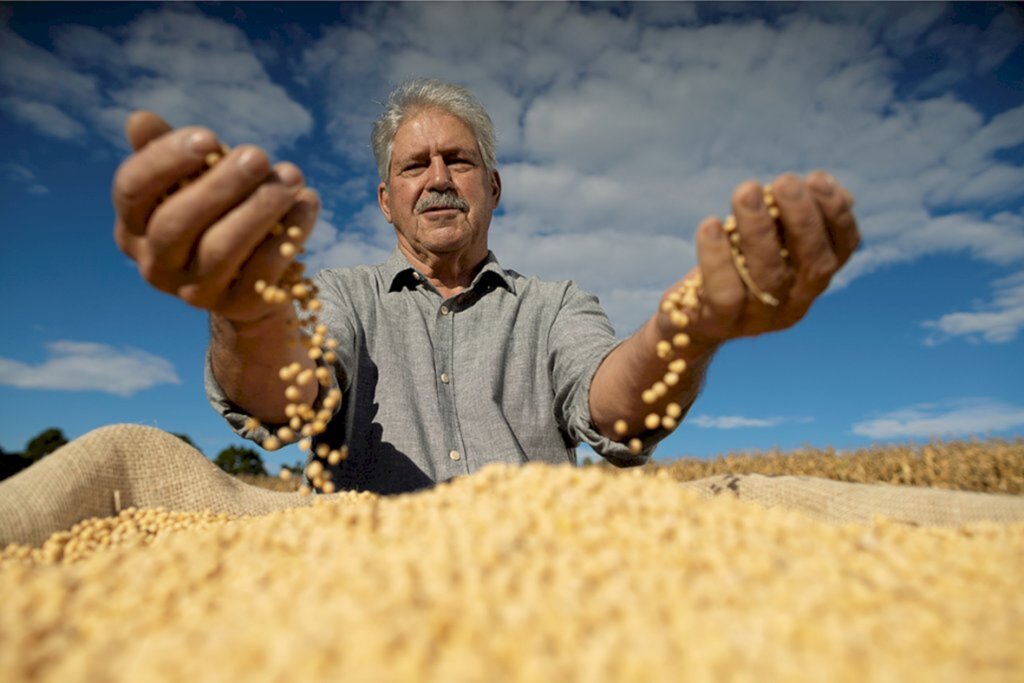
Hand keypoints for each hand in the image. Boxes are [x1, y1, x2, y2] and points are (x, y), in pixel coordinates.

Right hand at [112, 111, 319, 324]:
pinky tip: (307, 203)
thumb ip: (166, 150)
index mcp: (133, 226)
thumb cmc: (215, 212)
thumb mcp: (192, 179)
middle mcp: (155, 264)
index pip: (132, 190)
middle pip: (176, 222)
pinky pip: (263, 271)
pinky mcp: (238, 306)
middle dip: (221, 184)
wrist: (249, 277)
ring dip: (259, 208)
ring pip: (221, 249)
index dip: (165, 160)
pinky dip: (289, 235)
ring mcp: (195, 292)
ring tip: (292, 177)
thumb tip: (139, 120)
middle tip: (258, 155)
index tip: (209, 136)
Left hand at [671, 171, 858, 345]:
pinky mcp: (722, 322)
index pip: (841, 249)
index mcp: (813, 280)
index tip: (818, 179)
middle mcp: (794, 304)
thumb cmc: (734, 266)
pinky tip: (710, 224)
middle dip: (802, 218)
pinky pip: (725, 290)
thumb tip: (832, 188)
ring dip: (759, 228)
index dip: (836, 214)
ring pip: (768, 275)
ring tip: (746, 191)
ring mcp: (759, 318)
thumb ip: (794, 218)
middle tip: (785, 182)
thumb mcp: (768, 240)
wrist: (687, 316)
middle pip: (812, 264)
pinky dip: (717, 255)